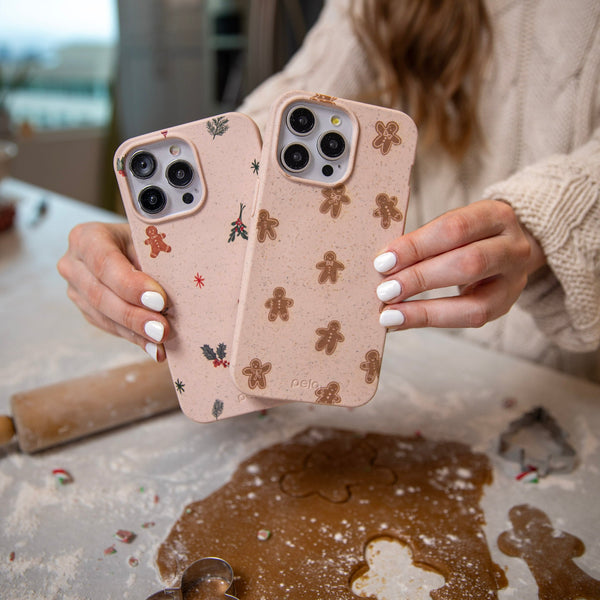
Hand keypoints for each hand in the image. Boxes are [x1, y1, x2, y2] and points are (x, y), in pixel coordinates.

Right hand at [57, 222, 168, 360]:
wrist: (128, 245)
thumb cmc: (143, 239)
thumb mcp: (148, 239)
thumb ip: (154, 261)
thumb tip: (177, 293)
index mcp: (86, 237)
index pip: (105, 262)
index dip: (131, 284)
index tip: (159, 300)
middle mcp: (73, 264)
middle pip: (100, 294)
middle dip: (135, 315)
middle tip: (162, 329)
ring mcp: (76, 289)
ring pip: (103, 316)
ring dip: (136, 332)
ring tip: (161, 342)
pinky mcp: (86, 310)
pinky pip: (110, 328)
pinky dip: (135, 338)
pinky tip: (155, 348)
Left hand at [374, 200, 545, 329]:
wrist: (508, 249)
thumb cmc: (468, 236)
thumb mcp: (453, 226)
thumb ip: (423, 241)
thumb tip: (381, 264)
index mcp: (495, 215)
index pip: (455, 227)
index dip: (417, 246)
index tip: (383, 261)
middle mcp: (513, 247)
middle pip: (468, 262)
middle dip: (420, 278)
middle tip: (384, 290)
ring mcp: (514, 281)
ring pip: (474, 301)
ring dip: (424, 309)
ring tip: (389, 313)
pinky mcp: (505, 307)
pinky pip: (469, 319)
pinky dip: (431, 321)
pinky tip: (401, 321)